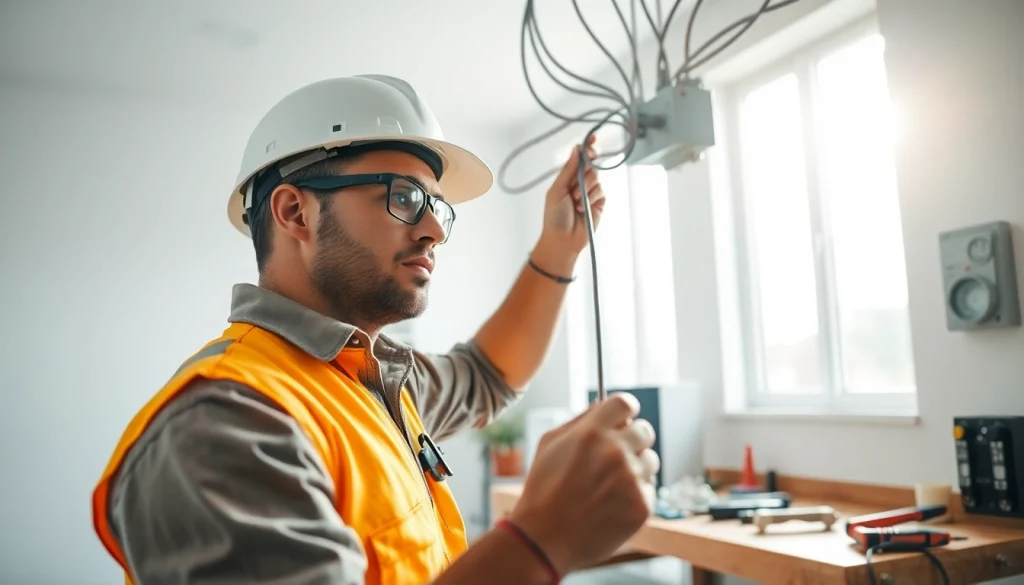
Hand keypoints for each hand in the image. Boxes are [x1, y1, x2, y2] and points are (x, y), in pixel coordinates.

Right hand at [506, 393, 658, 574]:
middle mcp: (616, 451)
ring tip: (610, 485)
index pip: (626, 403)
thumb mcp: (549, 443)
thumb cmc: (542, 490)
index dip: (624, 412)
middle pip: (644, 430)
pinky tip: (612, 504)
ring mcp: (632, 479)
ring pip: (651, 460)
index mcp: (593, 431)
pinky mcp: (642, 505)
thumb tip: (601, 405)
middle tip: (615, 458)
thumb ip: (579, 420)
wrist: (543, 539)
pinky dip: (635, 495)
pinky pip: (649, 489)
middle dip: (632, 440)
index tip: (623, 421)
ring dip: (636, 468)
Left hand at [539, 134, 605, 256]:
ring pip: (596, 178)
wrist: (563, 239)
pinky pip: (601, 191)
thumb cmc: (554, 217)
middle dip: (586, 171)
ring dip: (586, 189)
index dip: (586, 148)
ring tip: (576, 202)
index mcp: (567, 178)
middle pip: (590, 166)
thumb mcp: (557, 190)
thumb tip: (577, 150)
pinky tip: (584, 208)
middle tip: (580, 177)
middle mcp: (579, 183)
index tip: (592, 139)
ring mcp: (590, 193)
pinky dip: (592, 197)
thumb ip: (568, 169)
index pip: (579, 158)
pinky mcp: (599, 203)